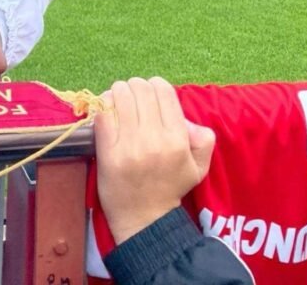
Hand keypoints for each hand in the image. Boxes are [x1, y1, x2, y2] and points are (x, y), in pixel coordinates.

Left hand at [95, 77, 215, 244]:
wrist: (144, 219)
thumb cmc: (170, 188)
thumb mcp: (198, 167)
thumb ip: (203, 140)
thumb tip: (188, 121)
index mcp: (177, 139)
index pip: (162, 89)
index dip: (155, 88)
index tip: (151, 99)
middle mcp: (154, 138)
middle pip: (139, 87)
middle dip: (135, 89)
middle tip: (134, 102)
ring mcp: (129, 144)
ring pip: (119, 94)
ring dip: (118, 95)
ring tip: (120, 106)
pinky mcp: (107, 150)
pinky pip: (103, 112)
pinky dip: (103, 107)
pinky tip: (108, 115)